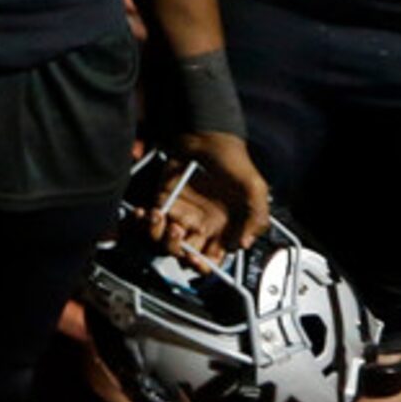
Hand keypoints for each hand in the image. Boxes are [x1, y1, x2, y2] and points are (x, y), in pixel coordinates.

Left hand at [157, 133, 271, 265]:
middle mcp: (202, 226)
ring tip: (161, 217)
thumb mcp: (255, 189)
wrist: (208, 135)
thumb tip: (242, 245)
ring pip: (164, 241)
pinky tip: (147, 212)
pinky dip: (144, 221)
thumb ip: (256, 218)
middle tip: (178, 232)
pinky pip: (150, 221)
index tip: (196, 257)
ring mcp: (181, 214)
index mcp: (225, 230)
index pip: (211, 261)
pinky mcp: (163, 200)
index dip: (202, 266)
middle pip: (184, 255)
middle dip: (177, 250)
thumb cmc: (233, 161)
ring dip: (158, 235)